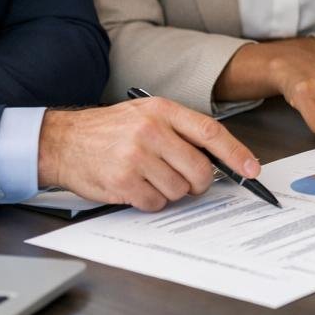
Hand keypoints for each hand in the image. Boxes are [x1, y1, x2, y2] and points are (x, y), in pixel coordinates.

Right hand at [38, 97, 261, 211]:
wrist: (63, 141)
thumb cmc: (109, 130)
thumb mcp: (146, 114)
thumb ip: (180, 130)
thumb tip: (219, 157)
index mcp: (162, 111)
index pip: (210, 132)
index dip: (236, 153)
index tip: (251, 169)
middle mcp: (151, 131)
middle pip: (199, 169)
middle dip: (200, 182)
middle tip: (189, 181)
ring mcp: (136, 157)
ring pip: (179, 189)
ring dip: (171, 191)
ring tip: (150, 177)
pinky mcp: (123, 182)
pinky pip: (156, 203)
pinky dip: (151, 201)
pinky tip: (136, 187)